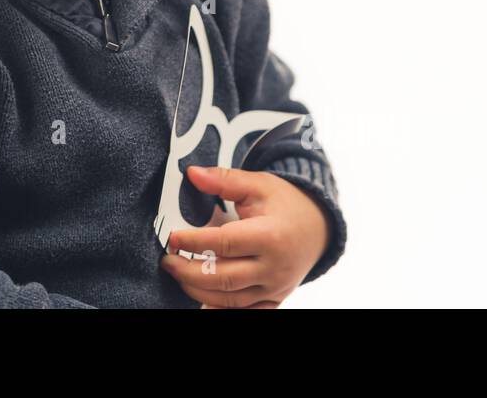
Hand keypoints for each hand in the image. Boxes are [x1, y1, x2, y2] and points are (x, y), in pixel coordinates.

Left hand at [160, 165, 329, 308]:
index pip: (225, 244)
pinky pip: (245, 312)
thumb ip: (224, 180)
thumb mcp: (258, 184)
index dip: (195, 242)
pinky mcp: (273, 300)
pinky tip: (200, 298)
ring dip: (198, 291)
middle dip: (189, 273)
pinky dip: (220, 309)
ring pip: (230, 300)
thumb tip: (192, 173)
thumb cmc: (286, 204)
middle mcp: (274, 267)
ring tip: (179, 274)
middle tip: (168, 261)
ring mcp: (275, 288)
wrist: (318, 227)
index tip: (173, 238)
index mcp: (271, 236)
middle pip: (225, 279)